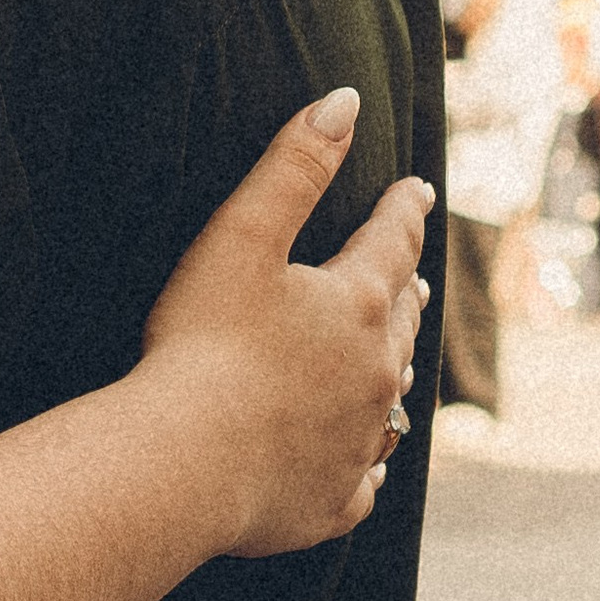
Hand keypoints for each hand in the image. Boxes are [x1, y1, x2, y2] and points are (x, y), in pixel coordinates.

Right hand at [141, 89, 433, 559]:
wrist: (184, 461)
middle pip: (400, 321)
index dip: (401, 211)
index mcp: (356, 306)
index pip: (391, 243)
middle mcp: (375, 375)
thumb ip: (293, 166)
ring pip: (391, 402)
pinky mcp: (331, 499)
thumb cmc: (202, 343)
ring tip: (394, 362)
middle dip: (405, 290)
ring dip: (392, 373)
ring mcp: (358, 442)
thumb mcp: (241, 237)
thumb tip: (345, 101)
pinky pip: (362, 480)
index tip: (415, 190)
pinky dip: (366, 466)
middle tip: (414, 274)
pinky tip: (365, 466)